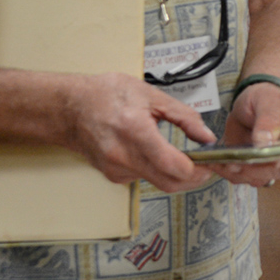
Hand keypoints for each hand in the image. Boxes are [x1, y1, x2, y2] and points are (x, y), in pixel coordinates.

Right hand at [62, 73, 213, 193]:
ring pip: (157, 182)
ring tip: (180, 155)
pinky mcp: (112, 176)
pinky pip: (142, 179)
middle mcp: (123, 155)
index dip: (198, 169)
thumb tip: (206, 136)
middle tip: (204, 166)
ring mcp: (116, 169)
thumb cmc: (105, 96)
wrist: (69, 108)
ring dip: (174, 174)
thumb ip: (184, 116)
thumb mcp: (150, 95)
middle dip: (193, 179)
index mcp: (135, 130)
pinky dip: (155, 170)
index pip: (173, 166)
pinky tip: (152, 153)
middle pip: (169, 183)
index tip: (210, 163)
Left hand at [207, 81, 279, 186]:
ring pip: (261, 178)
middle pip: (279, 170)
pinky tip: (219, 164)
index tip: (274, 161)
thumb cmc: (267, 98)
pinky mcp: (255, 167)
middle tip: (239, 162)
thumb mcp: (268, 101)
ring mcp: (272, 163)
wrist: (251, 103)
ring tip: (226, 163)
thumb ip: (268, 120)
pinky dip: (230, 173)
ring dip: (242, 173)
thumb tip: (266, 142)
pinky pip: (244, 177)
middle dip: (259, 170)